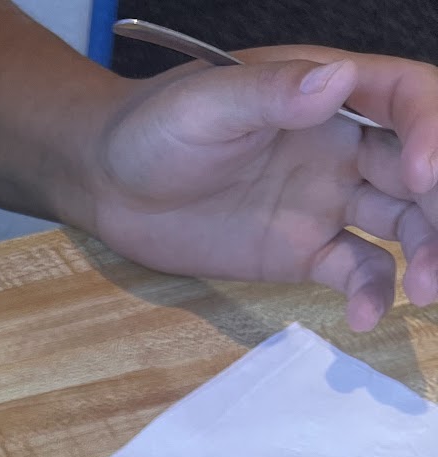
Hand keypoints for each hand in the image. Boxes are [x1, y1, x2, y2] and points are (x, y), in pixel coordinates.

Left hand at [89, 50, 437, 330]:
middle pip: (421, 167)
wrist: (110, 186)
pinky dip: (370, 293)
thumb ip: (272, 92)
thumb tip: (336, 79)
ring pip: (403, 221)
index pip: (408, 99)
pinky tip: (365, 318)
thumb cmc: (153, 129)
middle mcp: (344, 143)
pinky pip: (356, 270)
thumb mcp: (205, 103)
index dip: (430, 131)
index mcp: (330, 91)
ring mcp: (329, 199)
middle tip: (436, 255)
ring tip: (424, 290)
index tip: (423, 174)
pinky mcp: (305, 251)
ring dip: (426, 251)